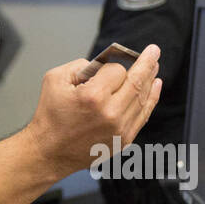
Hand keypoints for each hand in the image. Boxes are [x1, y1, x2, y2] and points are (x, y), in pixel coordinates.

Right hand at [24, 45, 161, 177]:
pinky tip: (155, 85)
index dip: (113, 65)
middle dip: (147, 63)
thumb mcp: (55, 79)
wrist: (49, 153)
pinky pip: (142, 115)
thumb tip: (103, 64)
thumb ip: (81, 65)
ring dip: (150, 79)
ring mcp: (120, 129)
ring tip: (154, 65)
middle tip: (154, 50)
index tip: (107, 66)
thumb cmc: (50, 116)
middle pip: (136, 82)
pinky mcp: (124, 140)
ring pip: (142, 98)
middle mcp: (110, 113)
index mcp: (93, 96)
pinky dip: (151, 99)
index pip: (117, 71)